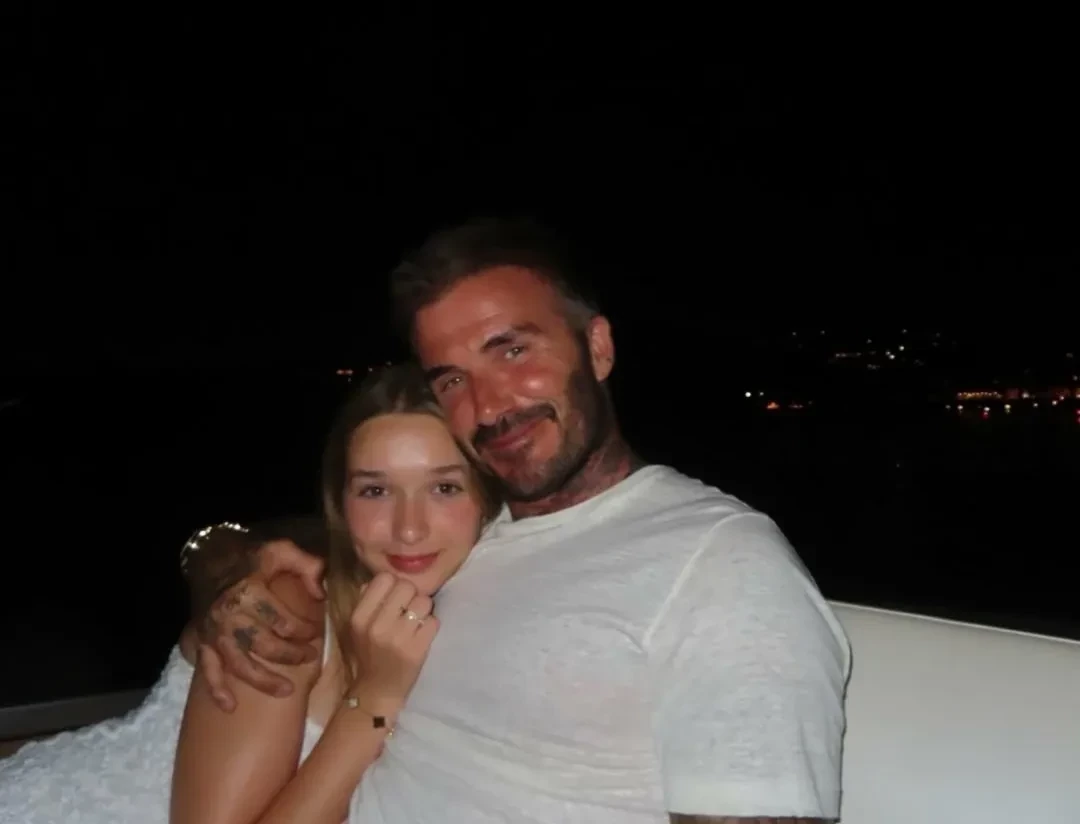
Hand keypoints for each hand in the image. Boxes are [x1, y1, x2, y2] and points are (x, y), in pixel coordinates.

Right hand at [196, 539, 325, 710]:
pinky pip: (208, 671)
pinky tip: (230, 706)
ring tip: (287, 691)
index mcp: (250, 594)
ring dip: (264, 681)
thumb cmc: (250, 559)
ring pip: (241, 665)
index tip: (316, 633)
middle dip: (292, 655)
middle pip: (266, 646)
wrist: (209, 562)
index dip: (304, 631)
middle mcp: (230, 617)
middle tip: (310, 657)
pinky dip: (217, 690)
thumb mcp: (280, 550)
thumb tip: (321, 592)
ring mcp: (215, 633)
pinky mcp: (202, 642)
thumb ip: (306, 565)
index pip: (284, 621)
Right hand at [345, 573, 438, 712]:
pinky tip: (422, 634)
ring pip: (424, 601)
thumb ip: (367, 600)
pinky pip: (434, 621)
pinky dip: (431, 626)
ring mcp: (398, 638)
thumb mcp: (358, 627)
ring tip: (417, 621)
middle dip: (412, 595)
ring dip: (424, 610)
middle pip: (407, 586)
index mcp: (359, 617)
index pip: (384, 578)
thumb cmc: (369, 654)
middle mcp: (377, 625)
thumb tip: (386, 578)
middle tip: (409, 609)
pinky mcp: (417, 650)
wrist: (377, 691)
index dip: (394, 584)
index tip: (395, 597)